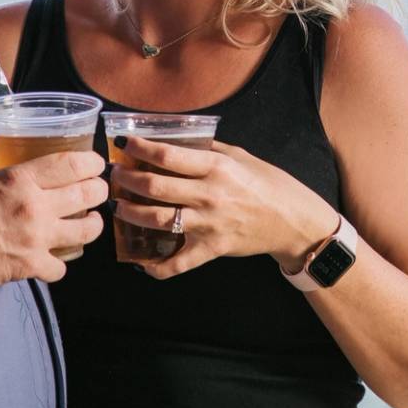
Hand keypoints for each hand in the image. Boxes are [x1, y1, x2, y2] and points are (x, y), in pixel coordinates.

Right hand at [0, 149, 106, 288]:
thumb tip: (7, 159)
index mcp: (20, 180)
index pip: (72, 165)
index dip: (92, 163)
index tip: (97, 164)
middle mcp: (34, 208)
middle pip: (88, 195)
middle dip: (99, 190)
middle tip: (98, 191)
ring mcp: (36, 240)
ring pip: (86, 231)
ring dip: (92, 225)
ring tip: (88, 222)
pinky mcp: (30, 267)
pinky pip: (61, 267)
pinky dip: (60, 263)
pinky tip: (54, 257)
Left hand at [109, 137, 336, 278]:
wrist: (293, 221)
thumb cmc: (268, 184)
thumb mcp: (240, 156)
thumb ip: (209, 149)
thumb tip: (176, 140)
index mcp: (216, 166)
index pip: (167, 155)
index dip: (139, 149)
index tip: (123, 145)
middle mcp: (209, 194)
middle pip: (154, 187)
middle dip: (126, 180)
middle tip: (114, 176)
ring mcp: (209, 224)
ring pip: (158, 220)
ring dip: (131, 213)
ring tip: (119, 206)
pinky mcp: (212, 249)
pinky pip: (178, 263)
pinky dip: (156, 267)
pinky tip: (141, 263)